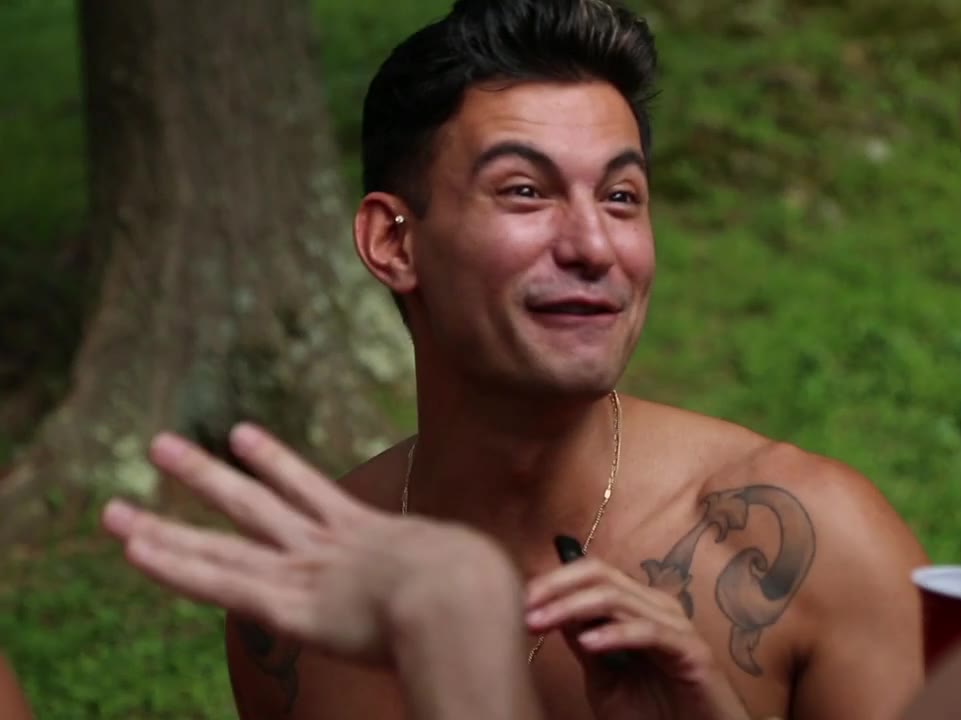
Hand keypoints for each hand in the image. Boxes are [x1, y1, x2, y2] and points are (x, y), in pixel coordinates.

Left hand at [100, 424, 516, 665]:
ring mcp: (305, 572)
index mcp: (372, 535)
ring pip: (224, 539)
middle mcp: (328, 545)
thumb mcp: (474, 568)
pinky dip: (176, 566)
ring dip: (171, 515)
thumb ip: (462, 569)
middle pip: (255, 502)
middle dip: (208, 473)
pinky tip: (133, 547)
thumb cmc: (482, 591)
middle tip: (162, 446)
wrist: (464, 600)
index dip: (275, 464)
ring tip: (119, 497)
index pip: (311, 492)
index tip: (244, 436)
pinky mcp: (289, 608)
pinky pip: (222, 584)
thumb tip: (496, 578)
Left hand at [525, 558, 749, 719]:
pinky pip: (649, 632)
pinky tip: (588, 644)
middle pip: (602, 576)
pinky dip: (615, 634)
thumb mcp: (605, 679)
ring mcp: (677, 626)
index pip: (594, 573)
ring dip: (572, 608)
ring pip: (618, 598)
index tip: (522, 601)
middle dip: (557, 588)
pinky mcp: (692, 651)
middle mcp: (659, 607)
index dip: (555, 581)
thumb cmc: (655, 715)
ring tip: (540, 623)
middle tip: (525, 609)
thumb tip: (552, 611)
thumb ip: (586, 645)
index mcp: (640, 607)